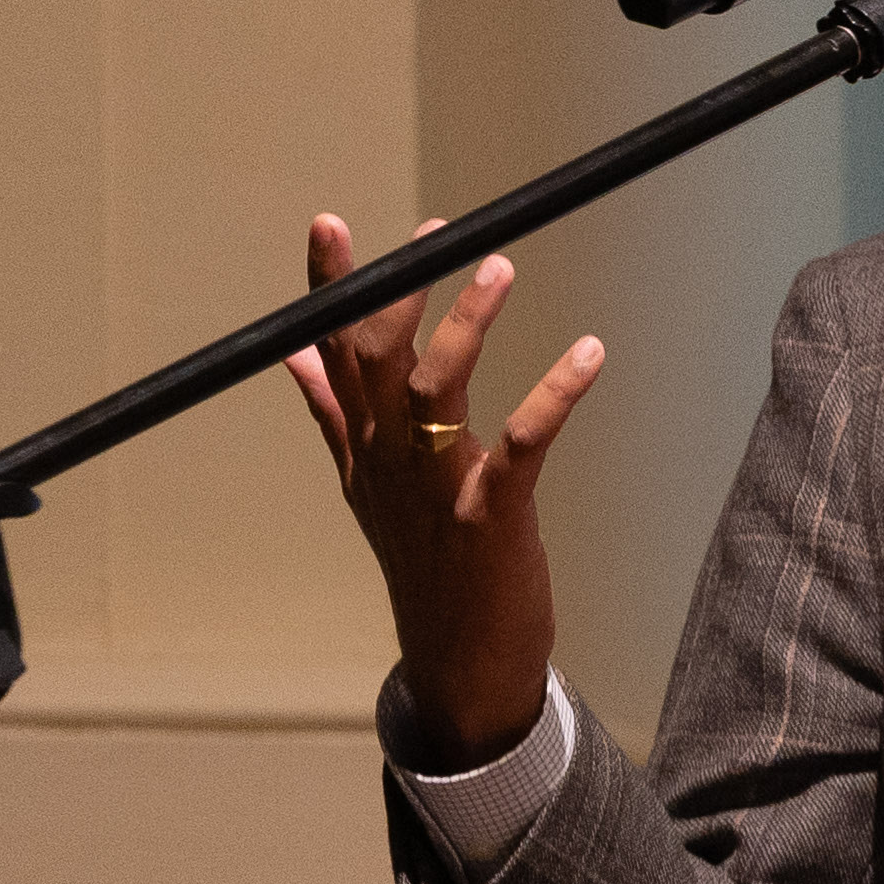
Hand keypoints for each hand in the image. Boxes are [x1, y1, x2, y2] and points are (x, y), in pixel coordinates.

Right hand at [281, 216, 605, 767]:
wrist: (459, 660)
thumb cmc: (425, 564)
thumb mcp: (366, 487)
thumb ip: (332, 416)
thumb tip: (295, 356)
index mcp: (362, 448)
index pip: (333, 353)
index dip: (331, 288)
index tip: (330, 223)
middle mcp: (388, 461)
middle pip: (376, 361)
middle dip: (392, 292)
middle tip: (429, 232)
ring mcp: (437, 489)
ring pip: (437, 391)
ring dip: (467, 326)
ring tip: (499, 266)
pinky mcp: (492, 516)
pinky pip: (523, 443)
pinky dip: (555, 393)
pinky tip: (589, 349)